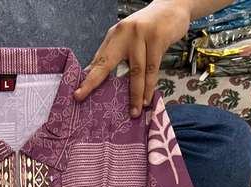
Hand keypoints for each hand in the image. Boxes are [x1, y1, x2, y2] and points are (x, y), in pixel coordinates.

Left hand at [74, 0, 191, 114]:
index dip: (88, 78)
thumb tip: (100, 76)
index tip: (77, 94)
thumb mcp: (129, 38)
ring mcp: (140, 35)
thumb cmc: (150, 28)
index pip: (99, 59)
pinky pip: (152, 69)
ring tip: (134, 112)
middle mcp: (124, 33)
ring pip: (135, 71)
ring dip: (135, 95)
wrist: (173, 7)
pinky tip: (147, 99)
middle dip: (94, 82)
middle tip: (84, 98)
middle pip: (107, 63)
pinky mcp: (157, 39)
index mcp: (115, 35)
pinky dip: (149, 87)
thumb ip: (116, 55)